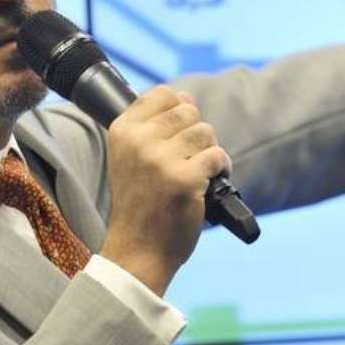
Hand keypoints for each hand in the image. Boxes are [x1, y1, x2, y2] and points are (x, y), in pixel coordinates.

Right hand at [98, 86, 229, 295]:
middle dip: (196, 134)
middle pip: (188, 111)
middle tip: (188, 159)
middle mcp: (139, 141)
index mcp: (122, 131)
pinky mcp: (186, 179)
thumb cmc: (140, 204)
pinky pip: (218, 155)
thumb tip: (185, 95)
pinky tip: (210, 183)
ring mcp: (162, 160)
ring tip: (199, 173)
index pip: (162, 94)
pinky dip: (222, 168)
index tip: (176, 134)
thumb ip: (154, 125)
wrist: (137, 250)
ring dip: (210, 152)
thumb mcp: (132, 158)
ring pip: (206, 132)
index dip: (178, 109)